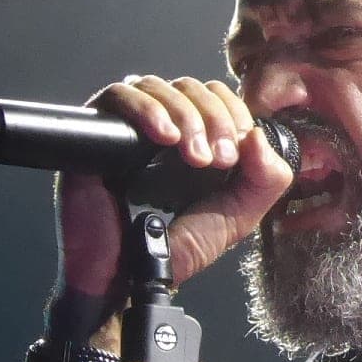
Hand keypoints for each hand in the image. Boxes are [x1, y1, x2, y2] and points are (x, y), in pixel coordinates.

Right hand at [56, 75, 294, 307]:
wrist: (129, 276)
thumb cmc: (175, 249)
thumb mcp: (238, 216)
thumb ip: (265, 179)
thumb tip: (259, 135)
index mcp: (196, 141)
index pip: (216, 96)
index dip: (232, 112)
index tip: (238, 149)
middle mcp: (162, 130)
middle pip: (190, 87)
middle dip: (213, 118)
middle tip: (217, 159)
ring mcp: (128, 129)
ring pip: (157, 86)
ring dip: (186, 115)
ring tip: (194, 157)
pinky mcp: (97, 133)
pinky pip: (117, 96)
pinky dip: (146, 108)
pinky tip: (164, 136)